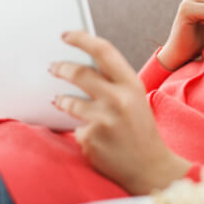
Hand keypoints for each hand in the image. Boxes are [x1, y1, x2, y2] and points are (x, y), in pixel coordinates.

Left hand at [49, 31, 191, 193]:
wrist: (150, 168)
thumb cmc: (140, 129)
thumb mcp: (135, 98)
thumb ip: (113, 82)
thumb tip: (81, 65)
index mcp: (131, 84)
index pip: (103, 51)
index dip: (81, 39)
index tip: (66, 35)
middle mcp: (118, 99)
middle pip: (79, 73)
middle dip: (61, 67)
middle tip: (52, 67)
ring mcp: (103, 120)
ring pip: (69, 101)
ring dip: (60, 100)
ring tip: (58, 100)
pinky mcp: (90, 139)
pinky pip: (75, 128)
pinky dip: (79, 130)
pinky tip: (91, 136)